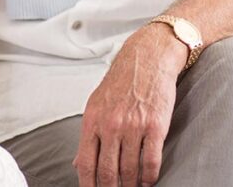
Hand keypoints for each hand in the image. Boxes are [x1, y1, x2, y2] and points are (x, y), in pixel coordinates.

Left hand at [74, 26, 185, 185]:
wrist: (146, 58)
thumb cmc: (120, 83)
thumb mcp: (95, 105)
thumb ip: (88, 136)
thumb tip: (78, 164)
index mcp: (92, 121)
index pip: (86, 164)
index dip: (88, 186)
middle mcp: (110, 125)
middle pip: (108, 172)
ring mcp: (133, 126)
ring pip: (130, 170)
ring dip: (131, 186)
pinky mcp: (154, 126)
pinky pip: (151, 161)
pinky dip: (150, 177)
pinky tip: (148, 182)